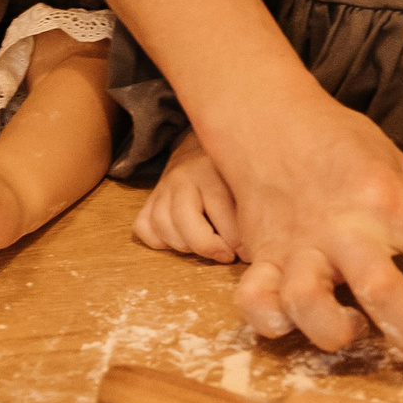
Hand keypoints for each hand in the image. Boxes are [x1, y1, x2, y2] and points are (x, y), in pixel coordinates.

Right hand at [82, 0, 402, 357]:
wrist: (266, 118)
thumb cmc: (344, 146)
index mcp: (388, 200)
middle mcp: (344, 226)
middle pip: (381, 289)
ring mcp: (299, 245)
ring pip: (308, 303)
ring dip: (335, 331)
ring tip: (355, 329)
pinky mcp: (262, 257)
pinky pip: (256, 301)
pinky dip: (270, 321)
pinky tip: (290, 324)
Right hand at [133, 132, 242, 261]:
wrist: (205, 146)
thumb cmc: (233, 172)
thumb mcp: (246, 181)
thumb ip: (252, 207)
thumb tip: (258, 247)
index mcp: (210, 169)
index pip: (219, 207)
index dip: (235, 239)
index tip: (249, 253)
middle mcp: (183, 177)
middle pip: (183, 217)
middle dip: (207, 245)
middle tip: (226, 256)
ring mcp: (163, 188)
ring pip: (161, 224)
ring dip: (184, 246)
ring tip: (207, 249)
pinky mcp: (150, 199)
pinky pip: (144, 226)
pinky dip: (159, 241)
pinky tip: (182, 242)